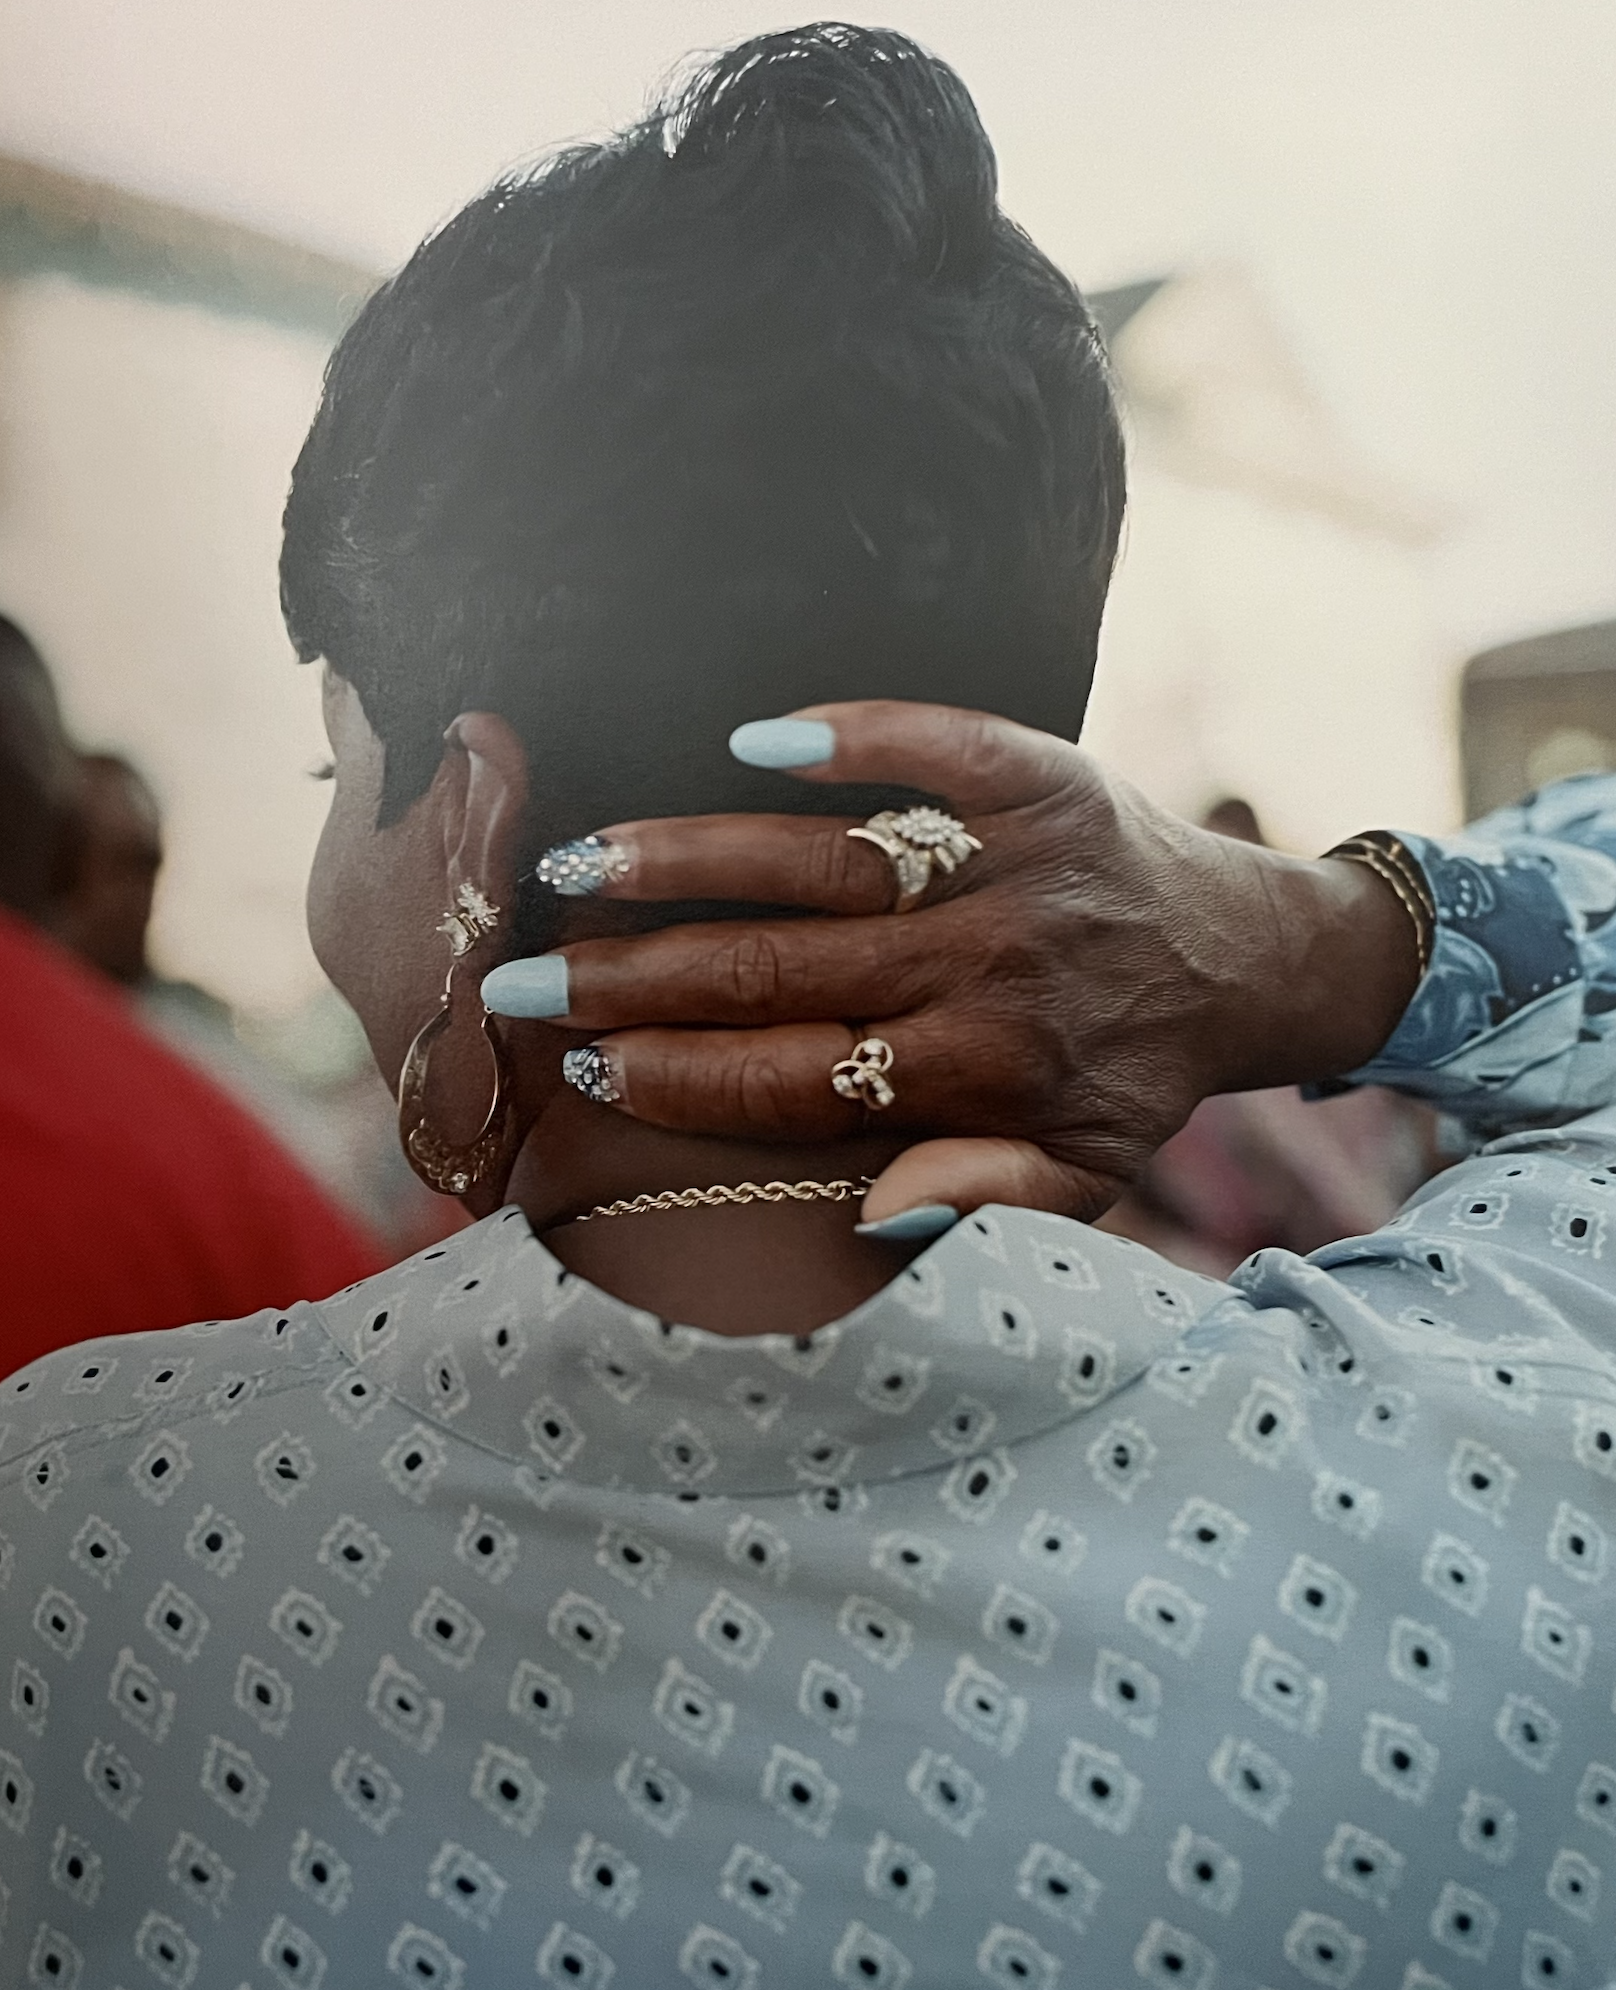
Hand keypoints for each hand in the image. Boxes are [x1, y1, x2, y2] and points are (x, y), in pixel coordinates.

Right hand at [496, 701, 1418, 1223]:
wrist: (1246, 955)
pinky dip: (855, 735)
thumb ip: (986, 1195)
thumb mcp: (1086, 1172)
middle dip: (639, 981)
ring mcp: (1017, 863)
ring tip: (580, 864)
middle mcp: (993, 968)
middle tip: (522, 981)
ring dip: (694, 859)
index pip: (802, 1079)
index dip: (683, 1077)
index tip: (582, 1068)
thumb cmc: (1133, 1072)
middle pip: (785, 972)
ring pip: (828, 863)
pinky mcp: (1045, 777)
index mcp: (989, 1073)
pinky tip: (749, 736)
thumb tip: (870, 1207)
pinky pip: (942, 744)